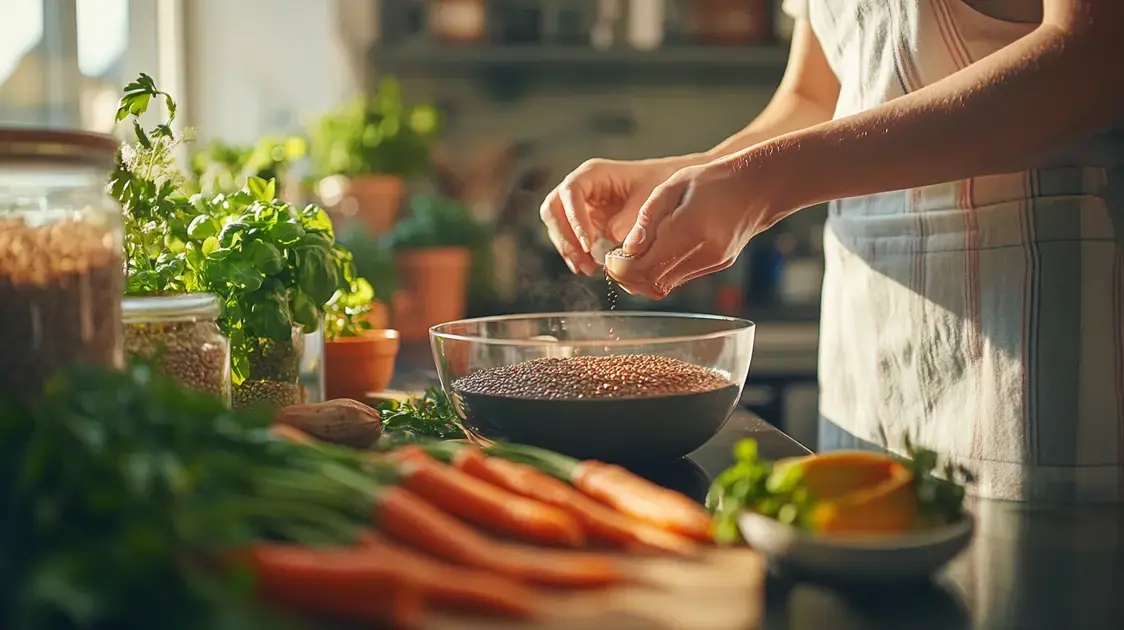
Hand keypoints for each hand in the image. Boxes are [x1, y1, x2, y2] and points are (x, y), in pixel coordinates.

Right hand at [540, 155, 701, 274]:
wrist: (665, 186)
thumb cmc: (657, 185)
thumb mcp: (649, 199)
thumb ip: (630, 218)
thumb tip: (610, 237)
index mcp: (593, 173)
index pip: (570, 192)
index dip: (574, 218)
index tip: (588, 244)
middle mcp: (580, 187)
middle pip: (553, 209)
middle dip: (564, 237)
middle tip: (583, 260)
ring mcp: (578, 205)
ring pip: (556, 225)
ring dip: (567, 249)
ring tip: (586, 268)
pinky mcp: (582, 221)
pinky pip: (568, 237)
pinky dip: (574, 253)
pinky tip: (586, 267)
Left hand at [606, 157, 787, 298]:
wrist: (757, 185)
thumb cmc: (712, 179)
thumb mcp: (671, 186)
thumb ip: (647, 219)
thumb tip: (627, 250)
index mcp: (689, 228)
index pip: (644, 267)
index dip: (621, 269)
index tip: (611, 259)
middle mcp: (704, 251)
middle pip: (653, 283)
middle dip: (629, 277)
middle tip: (618, 261)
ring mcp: (713, 261)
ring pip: (666, 286)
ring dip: (644, 277)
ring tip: (636, 256)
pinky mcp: (718, 265)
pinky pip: (681, 278)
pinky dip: (663, 272)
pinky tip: (658, 253)